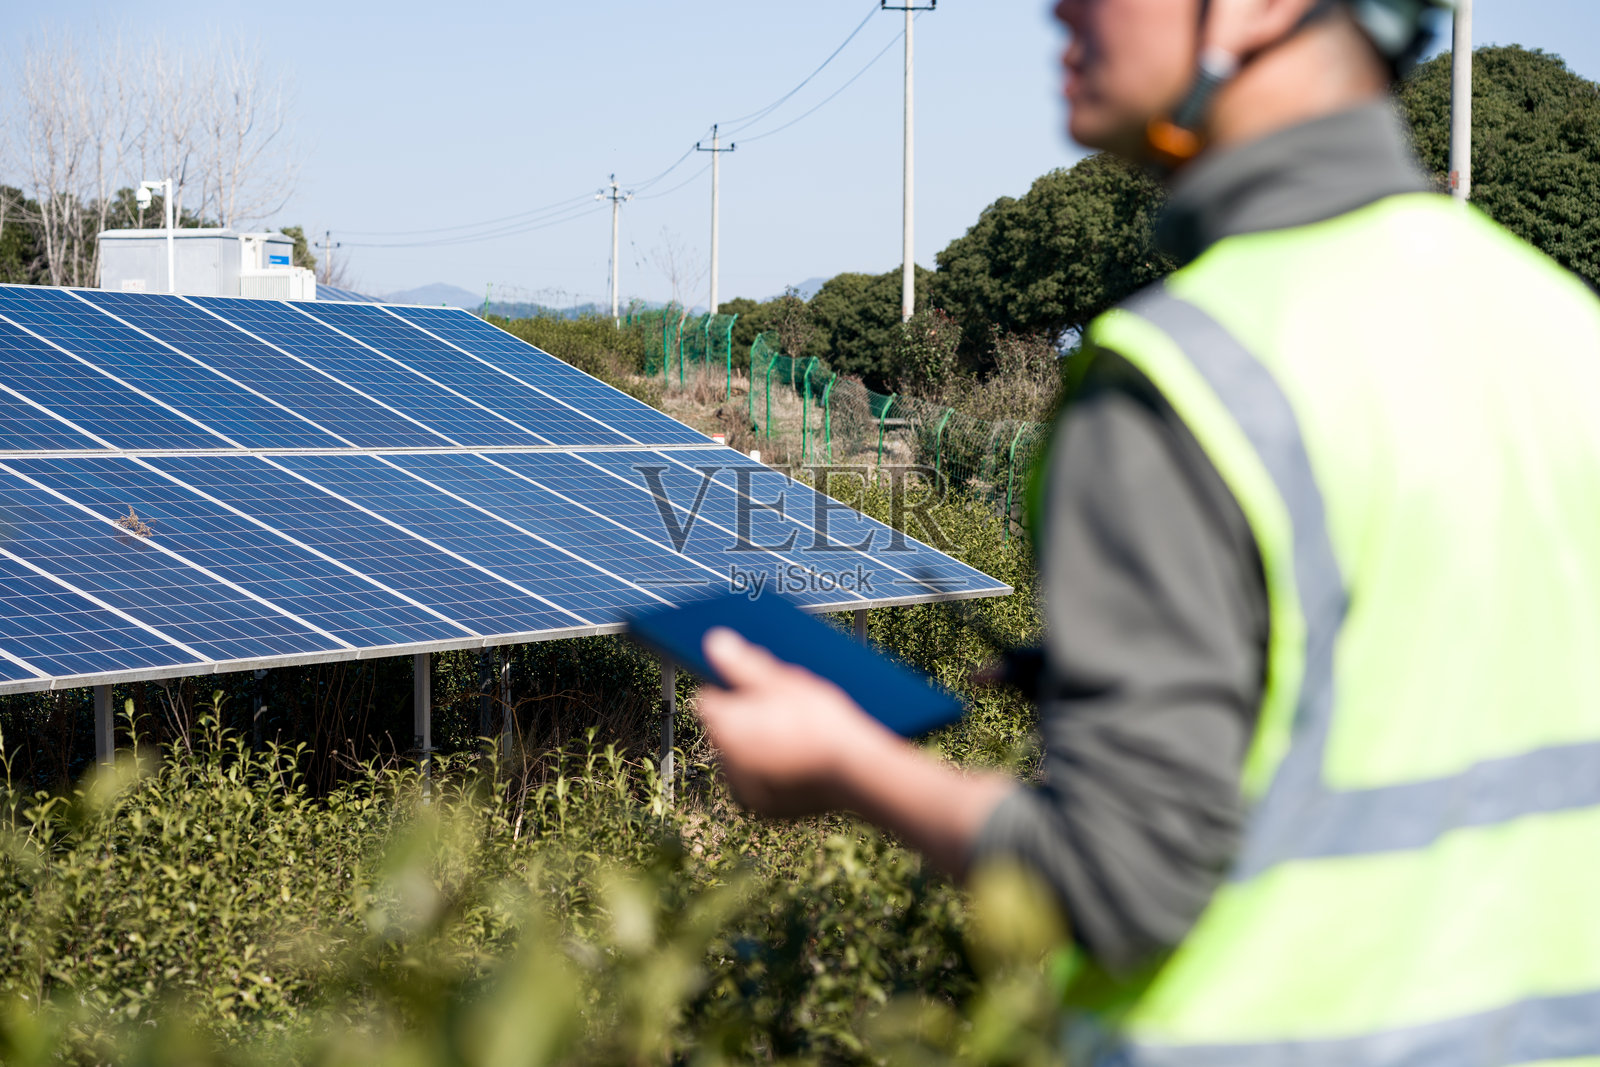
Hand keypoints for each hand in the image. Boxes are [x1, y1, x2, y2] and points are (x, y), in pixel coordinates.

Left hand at [695, 627, 900, 816]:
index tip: (754, 689)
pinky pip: (757, 782)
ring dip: (755, 748)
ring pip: (740, 757)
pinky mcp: (763, 807)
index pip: (708, 699)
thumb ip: (744, 664)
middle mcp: (726, 759)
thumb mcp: (784, 683)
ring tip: (793, 736)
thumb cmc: (821, 722)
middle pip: (723, 730)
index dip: (729, 691)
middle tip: (782, 711)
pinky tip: (796, 760)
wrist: (856, 772)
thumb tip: (713, 642)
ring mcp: (744, 787)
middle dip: (743, 719)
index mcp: (726, 724)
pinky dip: (769, 773)